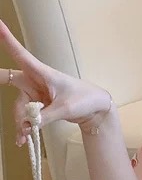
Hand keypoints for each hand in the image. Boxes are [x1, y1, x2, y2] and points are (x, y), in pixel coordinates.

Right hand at [0, 20, 111, 144]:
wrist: (95, 110)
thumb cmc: (84, 100)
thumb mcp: (66, 108)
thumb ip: (45, 116)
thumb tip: (29, 124)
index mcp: (42, 73)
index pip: (20, 54)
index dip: (7, 39)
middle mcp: (35, 80)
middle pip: (8, 79)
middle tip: (2, 88)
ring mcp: (35, 93)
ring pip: (18, 106)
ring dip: (20, 122)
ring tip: (25, 137)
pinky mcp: (38, 105)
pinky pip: (25, 116)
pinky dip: (24, 128)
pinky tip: (23, 139)